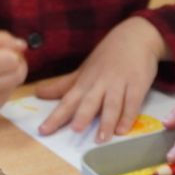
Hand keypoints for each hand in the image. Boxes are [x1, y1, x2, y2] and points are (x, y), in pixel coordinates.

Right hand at [0, 28, 28, 116]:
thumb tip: (23, 46)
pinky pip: (6, 96)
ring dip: (9, 76)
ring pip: (14, 86)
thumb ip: (1, 38)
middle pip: (18, 75)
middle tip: (6, 59)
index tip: (4, 50)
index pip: (13, 60)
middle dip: (16, 65)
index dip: (11, 53)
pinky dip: (2, 88)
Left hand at [35, 17, 163, 141]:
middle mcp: (100, 83)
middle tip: (76, 130)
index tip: (43, 131)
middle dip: (83, 115)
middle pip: (90, 101)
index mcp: (85, 81)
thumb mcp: (83, 70)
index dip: (55, 117)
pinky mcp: (137, 84)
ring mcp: (119, 83)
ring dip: (107, 121)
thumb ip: (63, 85)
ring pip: (112, 104)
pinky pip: (132, 102)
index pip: (68, 101)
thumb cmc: (107, 56)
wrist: (135, 35)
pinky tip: (123, 130)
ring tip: (101, 138)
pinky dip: (128, 117)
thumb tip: (37, 93)